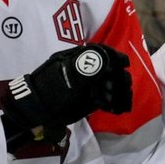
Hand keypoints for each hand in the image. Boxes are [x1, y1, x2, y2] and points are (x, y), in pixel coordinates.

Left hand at [2, 44, 132, 134]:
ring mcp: (94, 85)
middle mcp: (91, 70)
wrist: (40, 108)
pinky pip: (111, 99)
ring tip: (119, 103)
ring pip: (115, 86)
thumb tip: (107, 61)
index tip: (124, 65)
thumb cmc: (50, 87)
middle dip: (119, 80)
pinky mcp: (95, 99)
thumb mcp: (67, 76)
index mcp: (83, 59)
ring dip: (120, 93)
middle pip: (114, 71)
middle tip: (117, 91)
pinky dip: (117, 104)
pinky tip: (118, 110)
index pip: (105, 54)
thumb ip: (87, 69)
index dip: (116, 58)